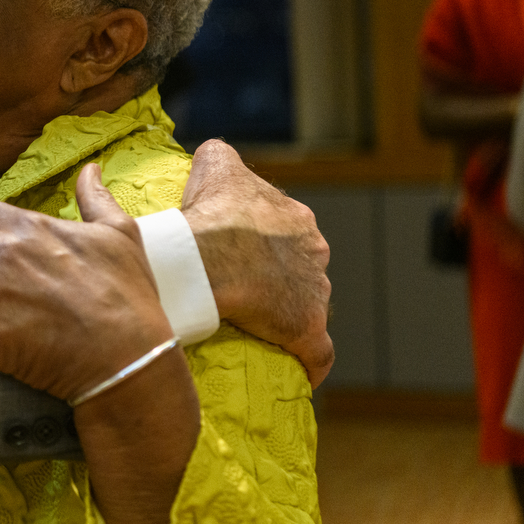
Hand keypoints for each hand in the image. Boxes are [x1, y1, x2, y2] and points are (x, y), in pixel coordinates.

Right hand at [180, 139, 333, 386]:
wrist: (207, 261)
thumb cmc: (212, 214)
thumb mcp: (215, 163)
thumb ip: (219, 153)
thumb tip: (211, 153)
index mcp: (297, 218)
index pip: (285, 229)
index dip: (259, 239)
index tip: (233, 249)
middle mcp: (316, 253)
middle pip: (299, 267)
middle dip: (278, 275)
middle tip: (239, 284)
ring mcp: (316, 294)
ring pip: (306, 305)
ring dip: (286, 312)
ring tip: (251, 322)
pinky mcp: (308, 331)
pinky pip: (316, 352)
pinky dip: (309, 361)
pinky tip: (299, 369)